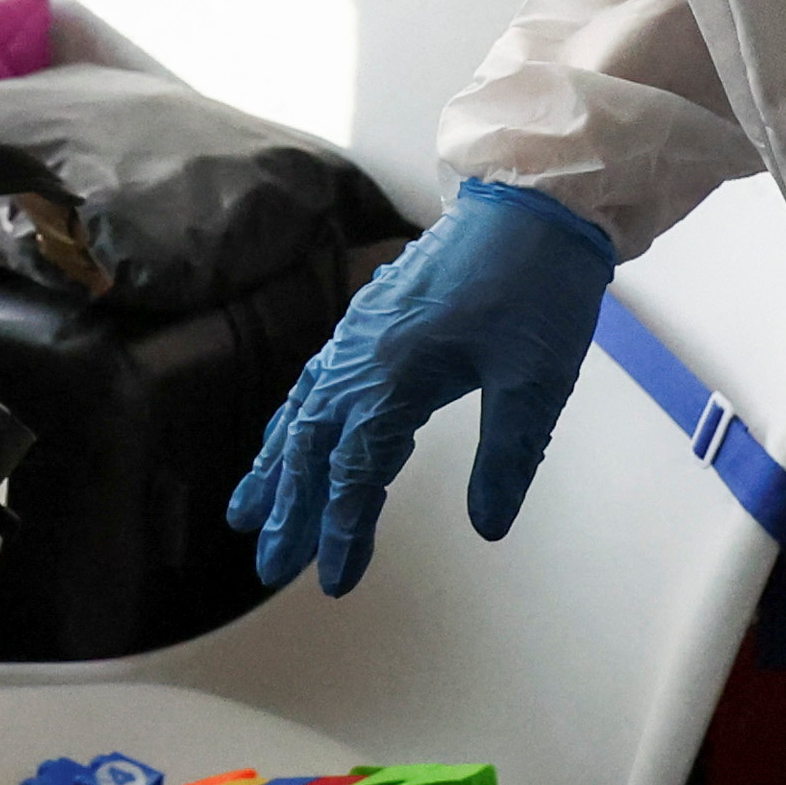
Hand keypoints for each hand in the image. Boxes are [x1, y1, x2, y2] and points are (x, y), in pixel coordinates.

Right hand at [228, 179, 617, 594]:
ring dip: (275, 467)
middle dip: (288, 511)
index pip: (354, 472)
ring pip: (302, 411)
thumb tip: (487, 528)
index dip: (340, 531)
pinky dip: (292, 419)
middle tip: (270, 566)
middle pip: (310, 448)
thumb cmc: (538, 286)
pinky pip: (315, 378)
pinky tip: (285, 438)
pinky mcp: (371, 319)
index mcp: (397, 374)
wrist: (533, 203)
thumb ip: (509, 459)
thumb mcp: (536, 382)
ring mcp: (360, 333)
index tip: (335, 581)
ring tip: (247, 512)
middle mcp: (363, 354)